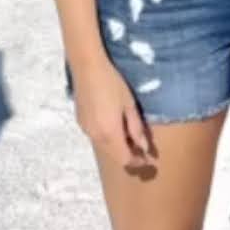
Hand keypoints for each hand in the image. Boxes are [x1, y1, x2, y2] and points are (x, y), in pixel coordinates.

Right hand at [72, 57, 156, 172]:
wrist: (87, 68)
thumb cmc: (113, 83)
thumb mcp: (129, 106)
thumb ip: (136, 129)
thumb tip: (144, 148)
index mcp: (110, 133)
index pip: (125, 159)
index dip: (138, 161)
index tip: (149, 158)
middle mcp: (96, 136)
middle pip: (114, 156)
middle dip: (128, 156)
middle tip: (141, 149)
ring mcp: (86, 130)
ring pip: (105, 148)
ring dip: (117, 147)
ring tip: (129, 136)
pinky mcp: (81, 122)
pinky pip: (97, 137)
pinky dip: (107, 138)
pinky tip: (113, 126)